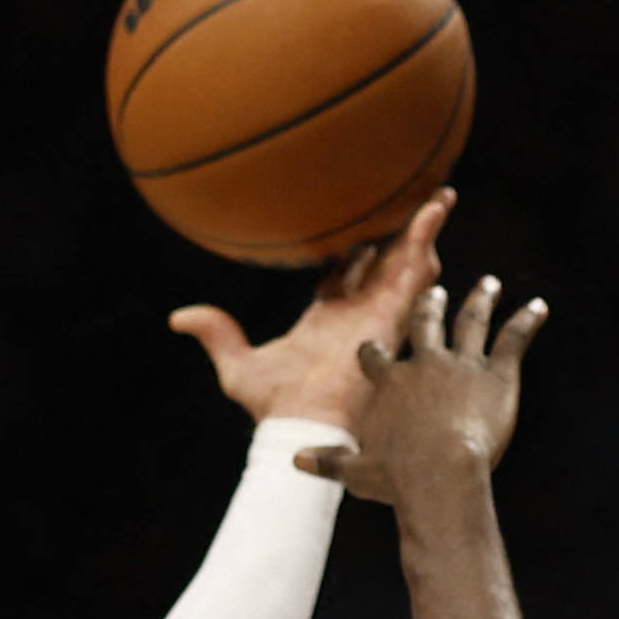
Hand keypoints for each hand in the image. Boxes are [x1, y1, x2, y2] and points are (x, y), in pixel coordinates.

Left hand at [168, 189, 455, 433]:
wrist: (301, 424)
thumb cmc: (272, 407)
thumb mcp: (236, 365)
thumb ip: (216, 334)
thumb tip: (178, 318)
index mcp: (326, 319)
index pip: (346, 273)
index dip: (355, 247)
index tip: (363, 221)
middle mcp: (357, 313)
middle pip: (383, 262)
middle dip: (399, 232)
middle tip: (414, 201)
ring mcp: (377, 314)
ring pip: (405, 262)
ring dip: (422, 229)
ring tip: (440, 195)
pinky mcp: (390, 316)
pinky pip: (413, 272)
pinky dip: (423, 240)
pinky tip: (432, 211)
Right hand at [292, 272, 545, 510]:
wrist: (439, 471)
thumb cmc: (397, 478)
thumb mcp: (356, 471)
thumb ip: (329, 461)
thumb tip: (295, 462)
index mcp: (389, 382)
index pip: (376, 357)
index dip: (375, 352)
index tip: (373, 346)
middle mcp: (423, 363)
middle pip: (424, 325)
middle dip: (430, 306)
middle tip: (436, 291)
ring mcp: (461, 364)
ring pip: (471, 322)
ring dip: (481, 300)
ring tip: (490, 285)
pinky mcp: (497, 374)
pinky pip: (513, 339)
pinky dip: (528, 321)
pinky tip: (539, 307)